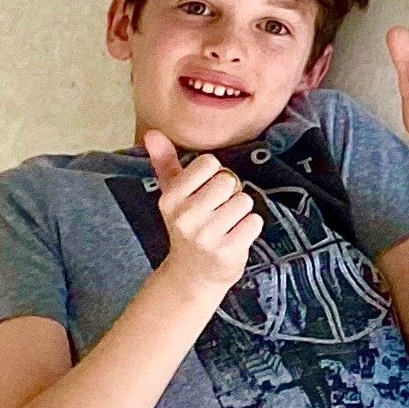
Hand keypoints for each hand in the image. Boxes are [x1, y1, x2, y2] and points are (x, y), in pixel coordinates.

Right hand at [142, 131, 262, 297]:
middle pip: (229, 181)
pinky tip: (234, 237)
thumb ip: (165, 162)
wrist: (192, 274)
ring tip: (225, 225)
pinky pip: (255, 222)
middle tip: (217, 211)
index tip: (205, 192)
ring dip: (241, 212)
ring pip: (244, 201)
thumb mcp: (173, 194)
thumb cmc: (188, 225)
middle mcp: (185, 215)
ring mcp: (205, 235)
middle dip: (230, 193)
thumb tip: (154, 133)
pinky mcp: (226, 250)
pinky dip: (250, 227)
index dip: (214, 175)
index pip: (209, 163)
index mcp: (171, 198)